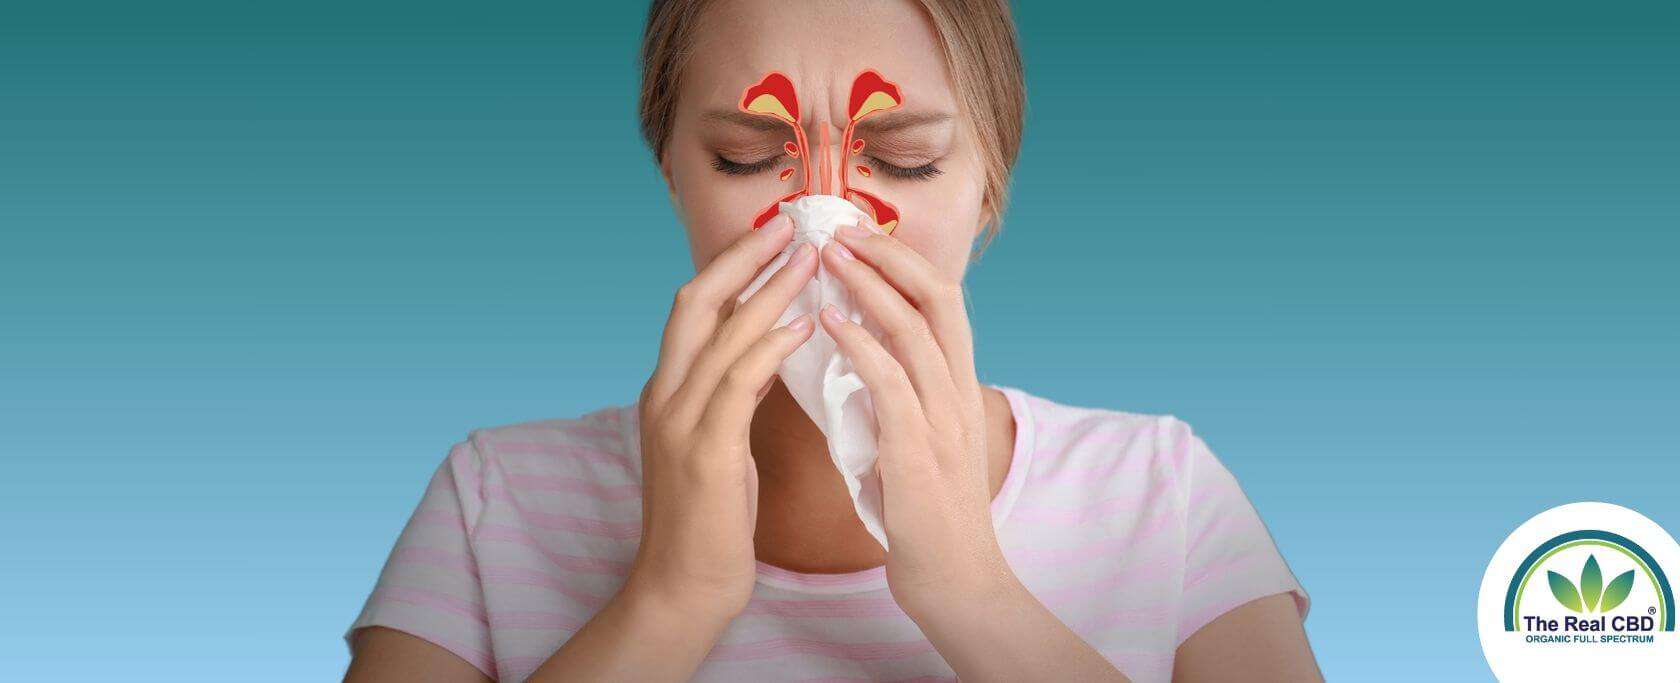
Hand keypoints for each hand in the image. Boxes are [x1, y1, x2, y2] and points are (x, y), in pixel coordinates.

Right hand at [626, 214, 816, 620]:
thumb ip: (733, 394)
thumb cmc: (711, 519)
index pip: (694, 307)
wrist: (684, 586)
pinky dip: (769, 348)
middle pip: (696, 301)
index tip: (775, 233)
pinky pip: (738, 384)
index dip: (732, 265)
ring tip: (812, 260)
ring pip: (720, 335)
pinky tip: (804, 327)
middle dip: (743, 258)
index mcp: (667, 390)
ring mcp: (679, 422)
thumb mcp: (719, 442)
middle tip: (791, 225)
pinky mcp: (704, 453)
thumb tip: (768, 347)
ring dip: (768, 292)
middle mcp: (664, 395)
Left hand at [818, 217, 1018, 619]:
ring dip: (869, 286)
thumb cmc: (926, 513)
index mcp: (956, 385)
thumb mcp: (918, 437)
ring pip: (915, 329)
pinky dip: (861, 346)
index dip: (900, 260)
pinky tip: (829, 324)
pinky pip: (892, 384)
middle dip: (888, 255)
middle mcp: (957, 391)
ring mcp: (943, 419)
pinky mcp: (920, 452)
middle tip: (839, 228)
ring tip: (827, 258)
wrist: (955, 581)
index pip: (940, 300)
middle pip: (937, 296)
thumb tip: (858, 353)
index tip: (857, 234)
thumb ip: (898, 394)